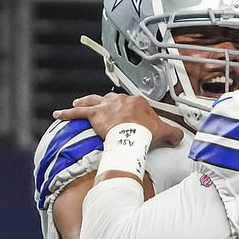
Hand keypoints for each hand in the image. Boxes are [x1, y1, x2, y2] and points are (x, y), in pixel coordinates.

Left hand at [55, 93, 183, 148]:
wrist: (133, 135)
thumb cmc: (146, 132)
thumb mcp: (164, 131)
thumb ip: (173, 134)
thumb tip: (180, 138)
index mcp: (137, 101)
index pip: (132, 104)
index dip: (130, 112)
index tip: (129, 119)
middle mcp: (120, 99)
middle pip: (112, 100)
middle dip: (108, 105)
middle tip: (105, 112)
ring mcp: (106, 105)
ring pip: (93, 101)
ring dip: (86, 102)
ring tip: (79, 104)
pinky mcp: (94, 114)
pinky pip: (78, 113)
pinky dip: (67, 113)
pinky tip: (59, 114)